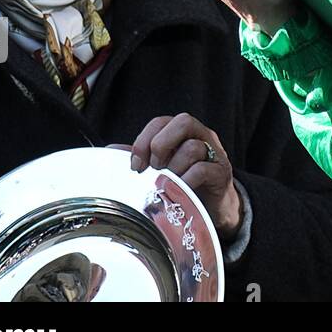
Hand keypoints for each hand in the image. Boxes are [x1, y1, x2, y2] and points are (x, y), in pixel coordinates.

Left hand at [128, 113, 241, 239]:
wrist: (211, 209)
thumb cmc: (183, 184)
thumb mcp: (160, 168)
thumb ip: (140, 158)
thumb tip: (109, 149)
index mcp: (183, 133)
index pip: (161, 122)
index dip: (144, 140)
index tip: (135, 165)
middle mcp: (201, 136)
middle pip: (183, 121)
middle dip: (161, 145)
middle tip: (154, 168)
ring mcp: (214, 153)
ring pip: (193, 147)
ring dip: (173, 168)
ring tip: (168, 183)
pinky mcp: (221, 173)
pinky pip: (203, 169)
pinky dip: (185, 181)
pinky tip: (179, 192)